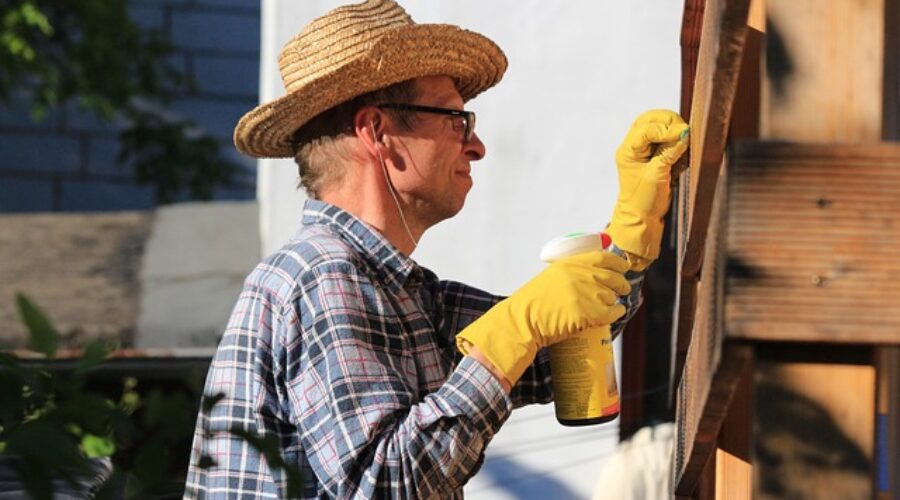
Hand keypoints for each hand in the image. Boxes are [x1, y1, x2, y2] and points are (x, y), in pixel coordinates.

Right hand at [456, 251, 629, 385]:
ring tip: (610, 304)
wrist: (524, 321)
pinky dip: (617, 313)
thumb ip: (572, 272)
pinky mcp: (591, 313)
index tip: (622, 266)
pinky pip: (613, 312)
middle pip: (613, 277)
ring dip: (614, 300)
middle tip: (622, 288)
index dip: (617, 262)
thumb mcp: (552, 276)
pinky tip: (615, 313)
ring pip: (613, 296)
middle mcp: (582, 275)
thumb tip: (592, 274)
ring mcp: (588, 294)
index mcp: (571, 264)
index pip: (604, 257)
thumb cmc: (533, 302)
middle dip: (621, 283)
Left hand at [605, 110, 688, 269]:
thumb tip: (684, 133)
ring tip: (684, 141)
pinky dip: (675, 138)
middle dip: (669, 121)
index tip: (684, 134)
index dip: (666, 128)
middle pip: (650, 119)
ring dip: (673, 128)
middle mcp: (633, 146)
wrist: (641, 219)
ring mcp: (643, 149)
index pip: (646, 128)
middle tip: (685, 132)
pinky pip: (665, 137)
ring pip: (657, 125)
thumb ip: (670, 152)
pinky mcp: (654, 154)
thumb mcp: (658, 176)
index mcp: (627, 150)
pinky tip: (682, 148)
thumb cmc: (644, 201)